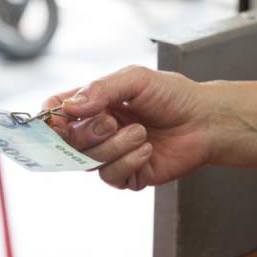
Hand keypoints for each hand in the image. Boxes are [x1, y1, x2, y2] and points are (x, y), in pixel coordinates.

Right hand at [44, 66, 212, 189]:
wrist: (206, 121)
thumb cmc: (173, 95)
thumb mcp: (135, 79)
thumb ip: (100, 89)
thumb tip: (69, 107)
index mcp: (93, 104)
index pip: (56, 112)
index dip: (50, 120)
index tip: (57, 121)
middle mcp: (97, 130)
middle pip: (67, 141)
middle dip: (88, 132)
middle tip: (113, 121)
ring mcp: (110, 154)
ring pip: (88, 161)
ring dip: (115, 146)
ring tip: (142, 132)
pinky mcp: (127, 176)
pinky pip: (110, 176)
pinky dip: (128, 162)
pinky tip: (146, 150)